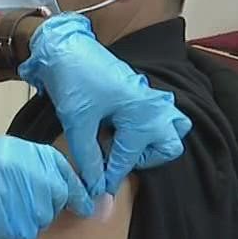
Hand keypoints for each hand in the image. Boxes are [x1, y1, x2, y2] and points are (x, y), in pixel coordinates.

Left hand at [19, 13, 191, 195]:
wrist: (66, 48)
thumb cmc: (74, 81)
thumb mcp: (77, 123)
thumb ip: (89, 158)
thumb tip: (95, 185)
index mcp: (141, 112)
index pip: (130, 158)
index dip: (111, 177)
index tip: (98, 190)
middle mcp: (154, 106)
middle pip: (169, 146)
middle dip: (144, 158)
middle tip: (116, 156)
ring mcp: (151, 97)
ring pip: (172, 129)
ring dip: (152, 142)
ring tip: (122, 142)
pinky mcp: (143, 92)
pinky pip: (160, 116)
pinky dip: (146, 129)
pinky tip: (118, 129)